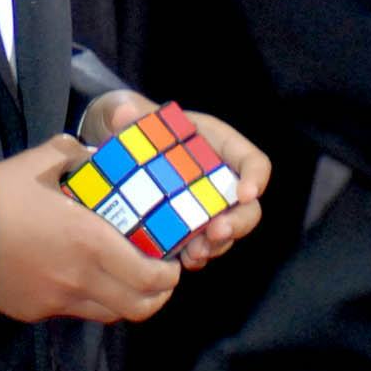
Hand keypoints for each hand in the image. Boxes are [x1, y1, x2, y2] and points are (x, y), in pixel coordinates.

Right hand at [0, 134, 180, 324]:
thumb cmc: (1, 194)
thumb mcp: (41, 162)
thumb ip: (73, 154)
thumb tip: (90, 152)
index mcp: (91, 241)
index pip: (150, 277)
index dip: (169, 275)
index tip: (173, 262)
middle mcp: (81, 279)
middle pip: (139, 308)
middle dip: (158, 296)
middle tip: (159, 277)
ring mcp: (58, 300)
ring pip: (110, 315)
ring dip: (126, 302)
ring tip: (126, 280)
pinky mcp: (37, 312)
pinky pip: (75, 312)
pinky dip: (90, 301)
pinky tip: (81, 278)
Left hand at [77, 89, 268, 270]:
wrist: (114, 148)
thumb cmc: (130, 125)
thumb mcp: (123, 109)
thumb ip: (123, 108)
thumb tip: (125, 114)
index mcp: (216, 144)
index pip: (252, 161)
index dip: (255, 178)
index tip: (245, 194)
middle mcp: (219, 179)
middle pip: (248, 207)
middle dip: (237, 224)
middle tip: (215, 233)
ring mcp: (206, 208)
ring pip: (228, 232)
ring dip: (216, 246)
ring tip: (194, 254)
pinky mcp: (188, 228)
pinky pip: (203, 247)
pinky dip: (197, 256)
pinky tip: (183, 261)